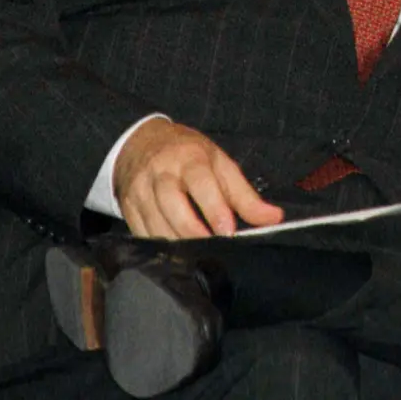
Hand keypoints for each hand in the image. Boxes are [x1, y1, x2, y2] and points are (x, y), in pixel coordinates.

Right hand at [113, 118, 283, 238]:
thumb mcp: (220, 164)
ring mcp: (140, 190)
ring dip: (178, 243)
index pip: (201, 182)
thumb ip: (245, 195)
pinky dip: (160, 247)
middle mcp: (161, 172)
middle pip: (173, 205)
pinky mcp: (127, 207)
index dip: (214, 208)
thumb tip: (273, 217)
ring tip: (198, 256)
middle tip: (213, 248)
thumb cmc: (188, 154)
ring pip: (156, 224)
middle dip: (194, 231)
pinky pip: (142, 234)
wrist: (141, 142)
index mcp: (189, 158)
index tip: (228, 231)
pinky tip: (176, 255)